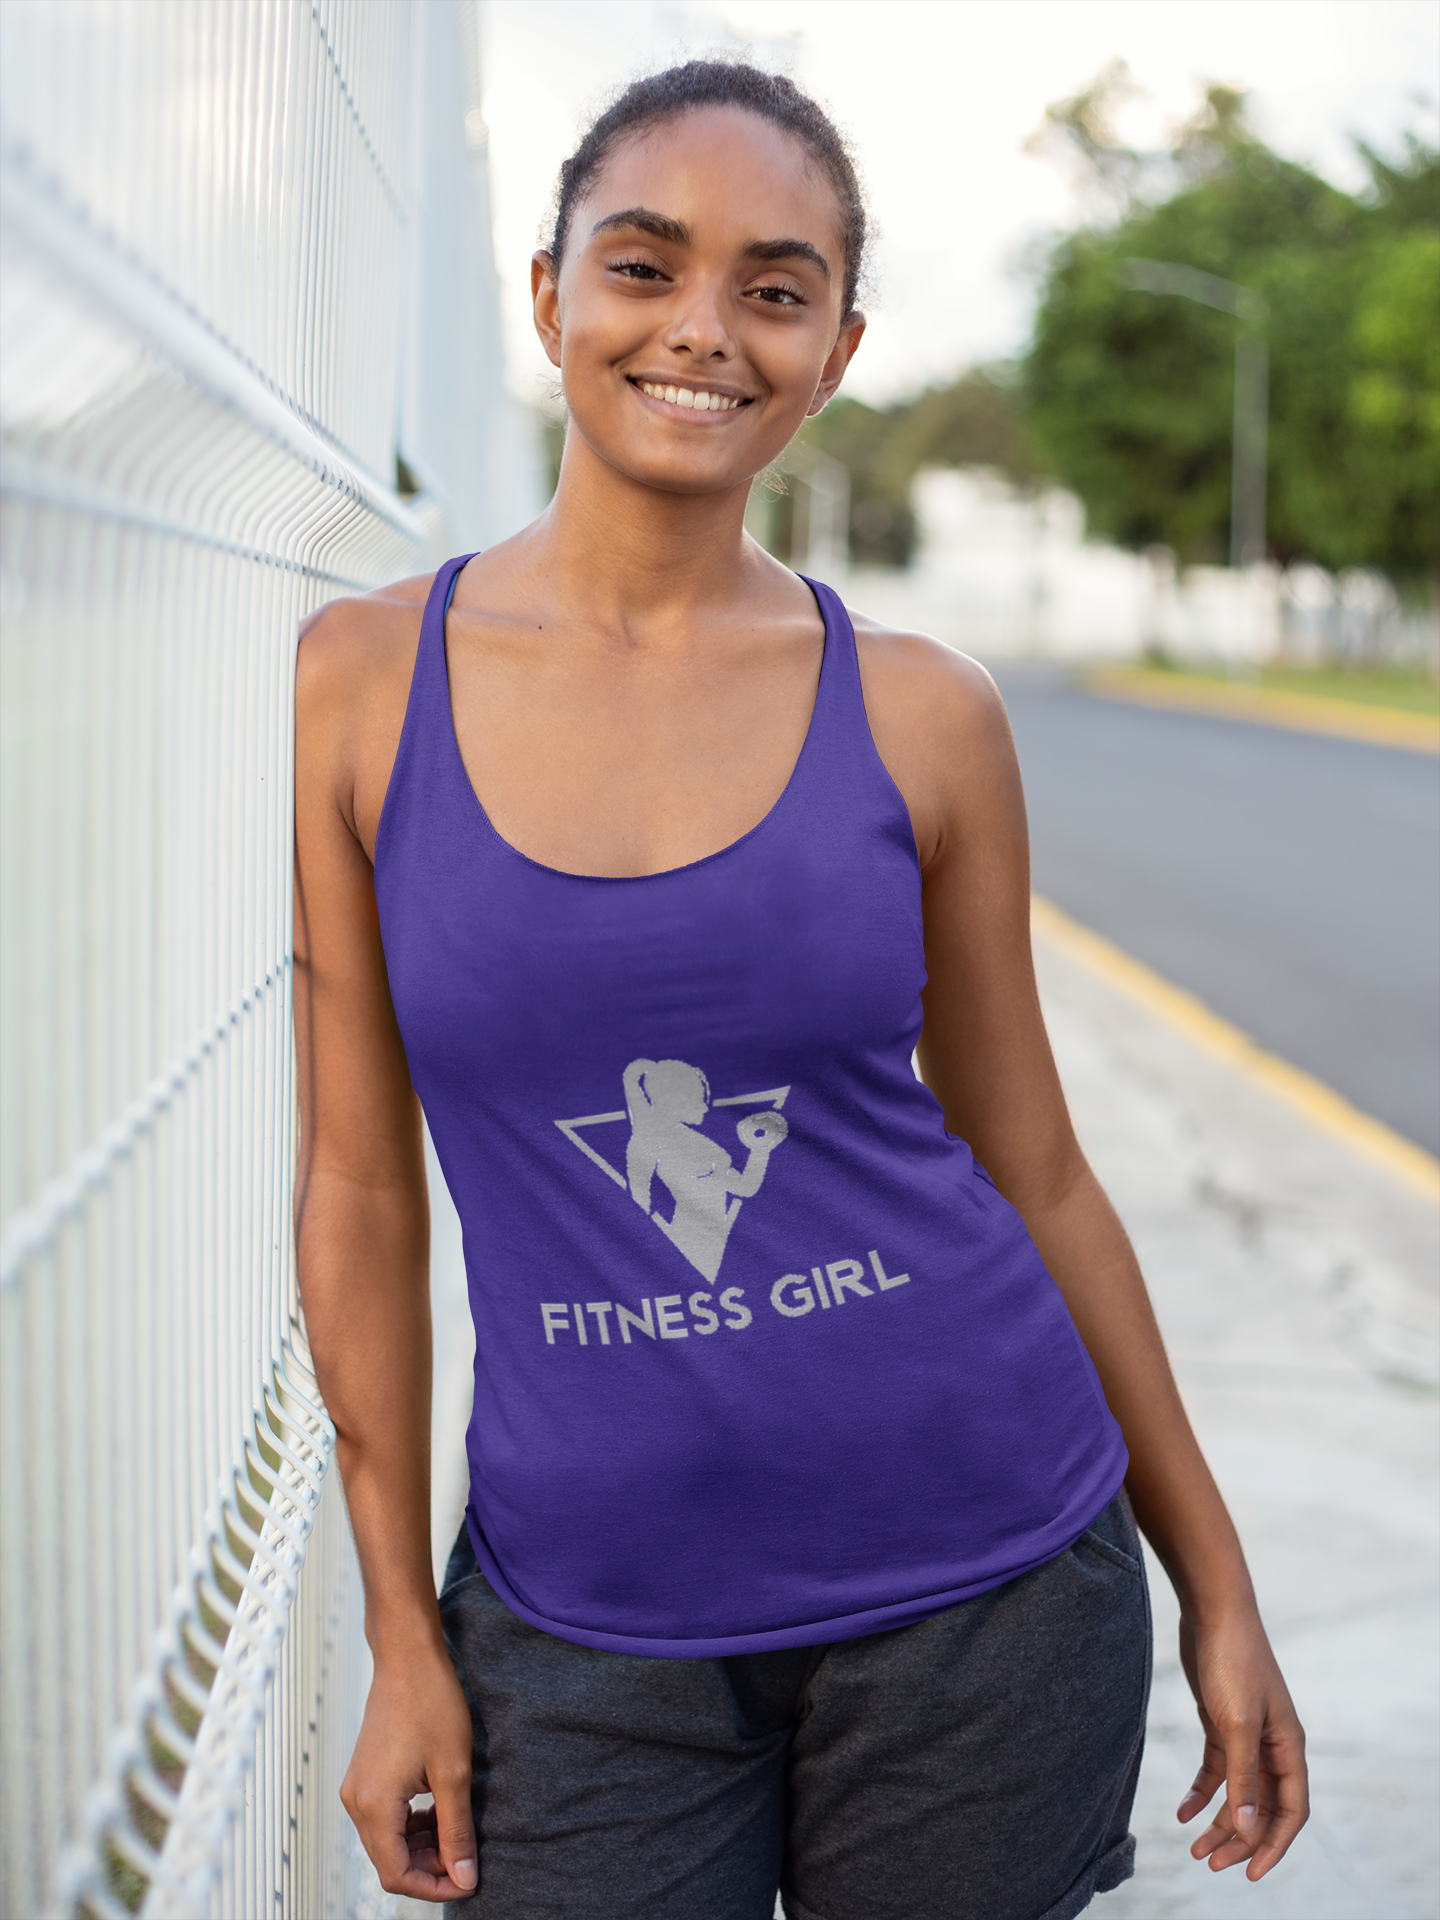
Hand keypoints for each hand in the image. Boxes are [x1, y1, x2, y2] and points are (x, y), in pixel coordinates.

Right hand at [341, 1640, 478, 1902]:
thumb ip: (457, 1830)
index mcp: (374, 1805)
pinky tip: (440, 1809)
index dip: (433, 1887)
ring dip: (423, 1846)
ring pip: (388, 1841)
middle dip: (430, 1867)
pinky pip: (386, 1817)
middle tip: (467, 1855)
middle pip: (390, 1861)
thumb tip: (465, 1877)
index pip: (397, 1875)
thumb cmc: (432, 1703)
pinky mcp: (365, 1775)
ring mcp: (357, 1787)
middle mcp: (356, 1802)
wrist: (408, 1656)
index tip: (467, 1879)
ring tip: (457, 1829)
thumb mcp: (454, 1772)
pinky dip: (413, 1825)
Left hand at [1176, 1610, 1307, 1878]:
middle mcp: (1272, 1744)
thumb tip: (1250, 1829)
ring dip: (1220, 1821)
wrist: (1212, 1610)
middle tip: (1211, 1863)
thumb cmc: (1233, 1661)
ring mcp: (1247, 1733)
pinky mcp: (1221, 1721)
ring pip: (1238, 1791)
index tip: (1250, 1874)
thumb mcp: (1237, 1723)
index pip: (1291, 1810)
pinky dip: (1202, 1792)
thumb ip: (1243, 1776)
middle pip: (1263, 1806)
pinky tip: (1182, 1811)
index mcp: (1288, 1747)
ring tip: (1195, 1848)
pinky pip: (1216, 1769)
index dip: (1274, 1845)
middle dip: (1241, 1839)